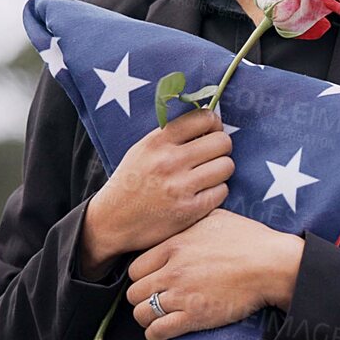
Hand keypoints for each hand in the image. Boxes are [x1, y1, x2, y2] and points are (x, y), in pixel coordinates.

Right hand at [79, 106, 233, 274]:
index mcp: (158, 141)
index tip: (211, 132)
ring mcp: (180, 186)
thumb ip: (172, 135)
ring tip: (207, 176)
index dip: (214, 124)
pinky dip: (216, 192)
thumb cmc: (131, 182)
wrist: (112, 220)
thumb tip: (209, 122)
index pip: (204, 118)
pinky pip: (222, 191)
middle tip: (212, 156)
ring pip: (226, 166)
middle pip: (222, 142)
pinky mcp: (189, 210)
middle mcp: (169, 161)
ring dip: (221, 170)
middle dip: (221, 148)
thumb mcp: (142, 149)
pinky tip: (202, 193)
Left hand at [126, 209, 304, 339]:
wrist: (271, 264)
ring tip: (155, 317)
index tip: (149, 281)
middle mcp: (172, 271)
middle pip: (134, 291)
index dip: (141, 277)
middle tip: (153, 300)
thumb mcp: (215, 217)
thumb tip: (185, 216)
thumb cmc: (250, 240)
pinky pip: (157, 331)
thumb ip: (192, 219)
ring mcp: (182, 295)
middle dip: (141, 298)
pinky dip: (155, 333)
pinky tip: (162, 330)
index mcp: (174, 246)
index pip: (134, 267)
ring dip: (146, 317)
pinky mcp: (194, 317)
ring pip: (141, 313)